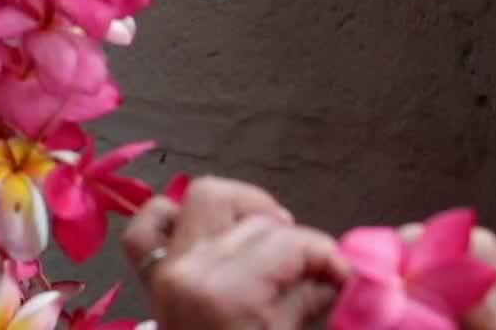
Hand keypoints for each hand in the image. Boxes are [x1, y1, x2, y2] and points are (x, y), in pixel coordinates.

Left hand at [123, 177, 346, 329]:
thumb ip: (315, 297)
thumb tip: (345, 269)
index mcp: (227, 293)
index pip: (291, 243)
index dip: (327, 255)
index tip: (345, 275)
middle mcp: (189, 271)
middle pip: (258, 219)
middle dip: (293, 238)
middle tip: (310, 269)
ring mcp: (164, 270)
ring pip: (204, 199)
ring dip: (242, 211)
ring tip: (267, 242)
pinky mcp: (150, 277)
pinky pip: (150, 224)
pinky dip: (176, 218)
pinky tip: (211, 235)